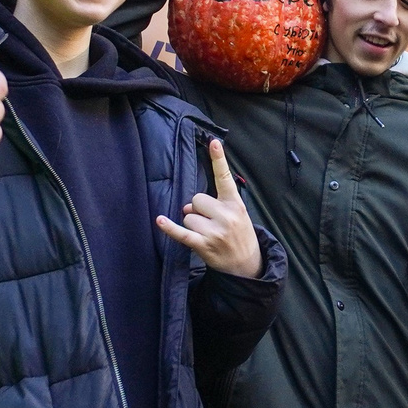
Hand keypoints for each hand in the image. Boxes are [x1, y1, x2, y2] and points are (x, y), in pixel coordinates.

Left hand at [156, 139, 263, 277]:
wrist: (247, 265)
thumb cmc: (239, 235)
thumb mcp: (237, 214)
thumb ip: (216, 204)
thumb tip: (187, 207)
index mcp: (235, 204)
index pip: (225, 178)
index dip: (219, 160)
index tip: (214, 142)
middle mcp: (226, 216)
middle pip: (197, 199)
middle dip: (199, 209)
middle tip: (211, 223)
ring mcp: (214, 231)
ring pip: (188, 216)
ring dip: (193, 224)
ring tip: (207, 234)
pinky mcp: (203, 245)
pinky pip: (182, 233)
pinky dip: (170, 228)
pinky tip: (160, 220)